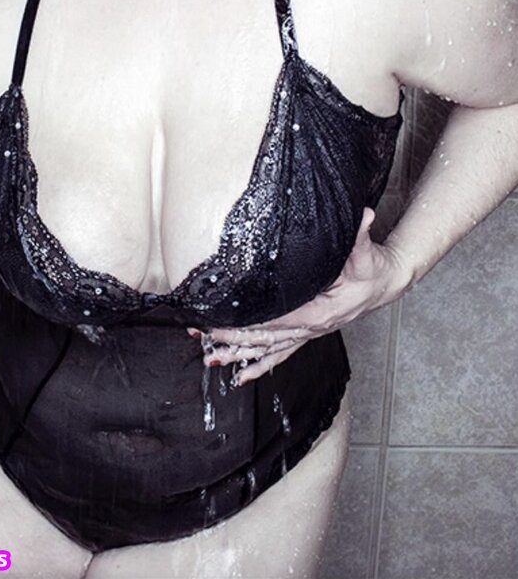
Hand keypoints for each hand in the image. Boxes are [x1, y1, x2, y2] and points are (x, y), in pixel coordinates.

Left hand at [190, 207, 408, 385]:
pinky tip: (241, 374)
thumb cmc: (373, 270)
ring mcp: (309, 333)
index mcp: (321, 312)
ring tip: (211, 358)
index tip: (228, 323)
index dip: (254, 323)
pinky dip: (260, 364)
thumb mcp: (367, 253)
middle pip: (268, 338)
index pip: (280, 320)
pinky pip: (280, 353)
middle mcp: (312, 328)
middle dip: (235, 340)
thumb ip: (361, 236)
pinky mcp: (307, 332)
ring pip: (270, 349)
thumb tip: (364, 217)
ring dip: (240, 355)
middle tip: (206, 339)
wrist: (385, 285)